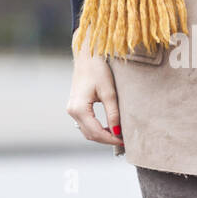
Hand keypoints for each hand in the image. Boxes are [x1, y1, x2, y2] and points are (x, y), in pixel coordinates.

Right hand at [68, 30, 123, 147]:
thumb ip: (113, 114)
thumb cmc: (98, 70)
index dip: (111, 139)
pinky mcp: (74, 106)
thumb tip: (117, 132)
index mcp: (79, 108)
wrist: (87, 55)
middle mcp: (72, 111)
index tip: (125, 141)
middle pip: (90, 135)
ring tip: (118, 135)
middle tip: (124, 140)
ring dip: (101, 136)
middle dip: (107, 140)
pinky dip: (96, 129)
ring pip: (86, 131)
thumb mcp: (109, 92)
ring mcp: (71, 109)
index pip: (96, 132)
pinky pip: (85, 124)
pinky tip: (108, 128)